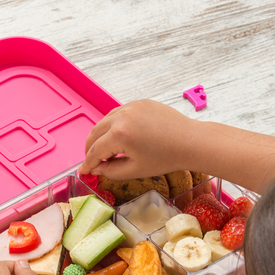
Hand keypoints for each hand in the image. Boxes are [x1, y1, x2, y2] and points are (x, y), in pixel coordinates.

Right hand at [78, 100, 199, 178]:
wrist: (190, 142)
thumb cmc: (166, 157)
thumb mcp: (135, 170)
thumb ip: (110, 171)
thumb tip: (96, 169)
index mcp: (120, 134)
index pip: (95, 150)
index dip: (88, 163)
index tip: (84, 171)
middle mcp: (122, 116)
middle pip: (95, 133)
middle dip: (90, 149)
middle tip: (92, 162)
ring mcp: (130, 106)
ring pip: (104, 121)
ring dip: (100, 136)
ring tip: (104, 151)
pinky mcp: (139, 103)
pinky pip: (118, 114)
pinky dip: (113, 125)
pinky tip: (117, 137)